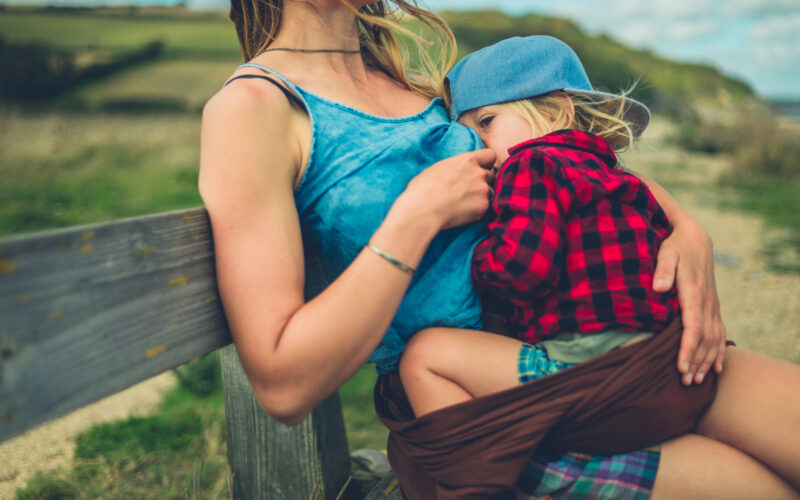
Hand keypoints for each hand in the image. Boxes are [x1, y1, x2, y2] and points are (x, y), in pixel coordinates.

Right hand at [399, 149, 496, 229]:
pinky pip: (485, 208)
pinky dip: (476, 210)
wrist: (422, 210)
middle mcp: (479, 173)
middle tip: (467, 190)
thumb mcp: (439, 167)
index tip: (480, 169)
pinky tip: (462, 213)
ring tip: (462, 203)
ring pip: (488, 192)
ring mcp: (484, 191)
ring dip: (480, 196)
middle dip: (482, 181)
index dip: (486, 163)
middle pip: (491, 175)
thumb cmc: (422, 189)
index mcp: (468, 160)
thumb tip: (458, 172)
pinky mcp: (483, 208)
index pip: (490, 155)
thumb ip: (456, 167)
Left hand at [653, 220, 725, 385]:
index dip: (687, 349)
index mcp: (694, 294)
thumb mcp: (666, 253)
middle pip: (704, 340)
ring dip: (706, 361)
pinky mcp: (712, 306)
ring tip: (696, 381)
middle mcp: (707, 303)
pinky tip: (716, 369)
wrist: (695, 239)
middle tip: (685, 382)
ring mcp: (712, 306)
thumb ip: (662, 269)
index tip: (680, 367)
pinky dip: (719, 352)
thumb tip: (659, 288)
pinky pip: (720, 333)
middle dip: (695, 362)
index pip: (693, 328)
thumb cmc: (675, 246)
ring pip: (714, 339)